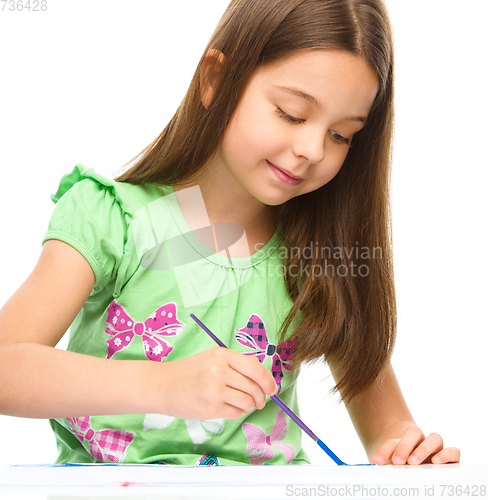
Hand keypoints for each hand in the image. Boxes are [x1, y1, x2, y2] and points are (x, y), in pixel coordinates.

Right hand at [157, 347, 276, 420]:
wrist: (163, 385)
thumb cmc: (190, 372)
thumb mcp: (213, 359)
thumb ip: (236, 365)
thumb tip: (263, 378)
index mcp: (222, 355)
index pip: (256, 367)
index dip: (268, 380)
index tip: (272, 388)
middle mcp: (219, 370)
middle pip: (254, 386)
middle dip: (261, 396)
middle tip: (260, 401)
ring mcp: (214, 390)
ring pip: (247, 401)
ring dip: (250, 406)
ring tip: (244, 405)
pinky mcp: (210, 408)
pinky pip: (236, 413)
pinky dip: (237, 412)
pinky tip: (229, 408)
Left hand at [370, 424, 459, 464]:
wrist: (416, 467)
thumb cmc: (403, 469)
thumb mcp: (393, 467)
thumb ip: (387, 467)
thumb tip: (377, 470)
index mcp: (403, 441)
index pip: (392, 442)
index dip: (384, 451)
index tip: (377, 462)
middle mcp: (421, 441)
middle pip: (414, 432)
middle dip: (404, 446)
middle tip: (397, 461)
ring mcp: (436, 448)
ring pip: (435, 438)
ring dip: (424, 449)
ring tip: (414, 462)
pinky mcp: (451, 458)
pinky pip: (454, 451)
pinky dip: (446, 454)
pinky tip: (436, 462)